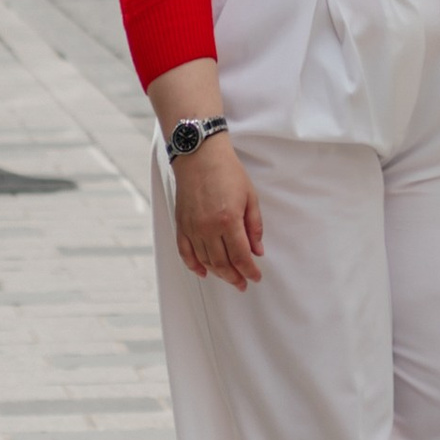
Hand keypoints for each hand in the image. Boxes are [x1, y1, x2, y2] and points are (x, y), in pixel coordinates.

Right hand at [172, 133, 263, 287]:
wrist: (200, 156)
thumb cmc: (227, 172)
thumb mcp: (250, 197)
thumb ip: (254, 226)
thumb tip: (257, 250)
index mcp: (228, 221)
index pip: (241, 256)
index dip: (249, 271)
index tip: (255, 277)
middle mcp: (208, 228)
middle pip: (222, 263)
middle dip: (234, 277)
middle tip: (242, 284)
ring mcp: (192, 228)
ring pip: (204, 261)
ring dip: (217, 273)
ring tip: (228, 278)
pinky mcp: (181, 225)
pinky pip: (185, 252)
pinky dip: (193, 266)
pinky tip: (202, 272)